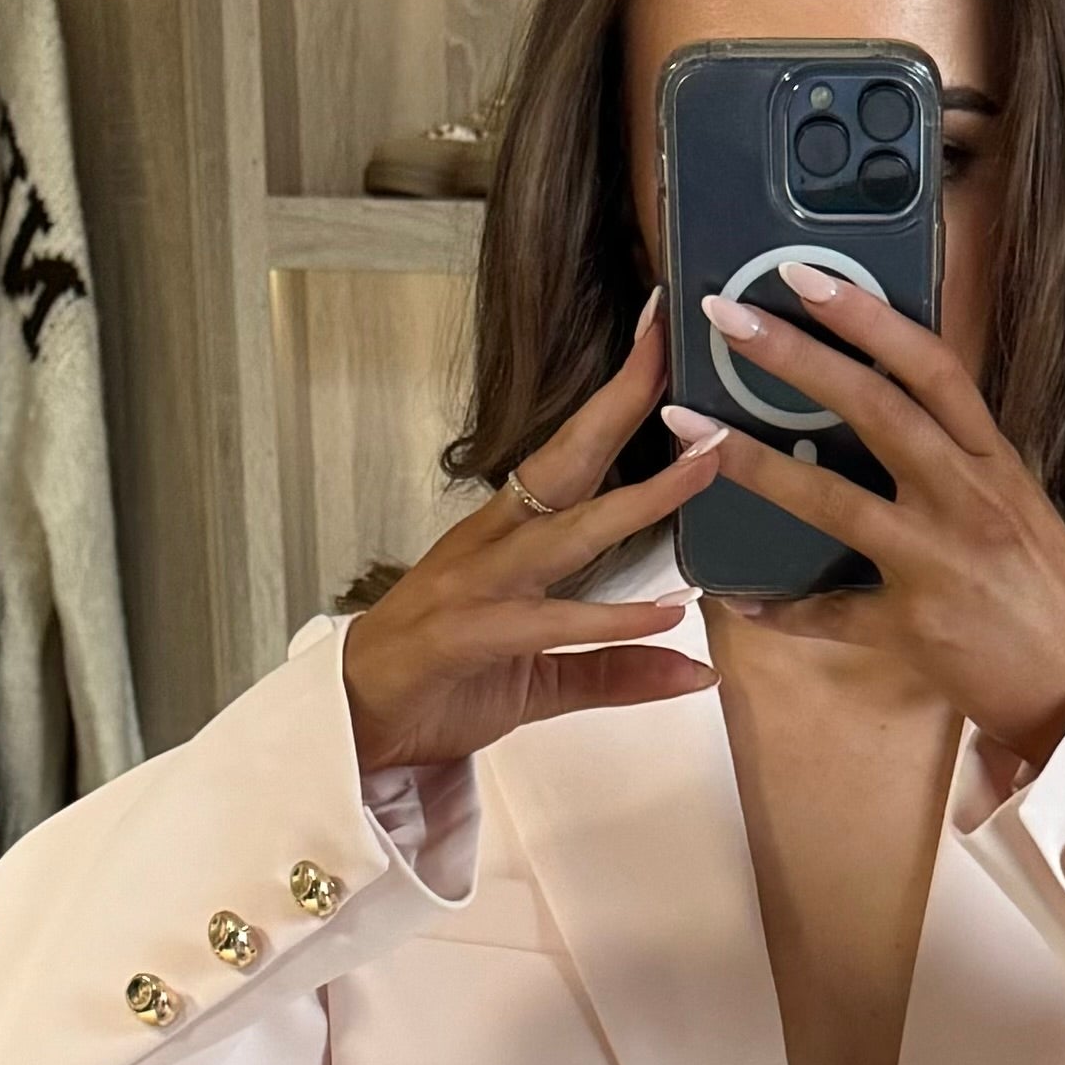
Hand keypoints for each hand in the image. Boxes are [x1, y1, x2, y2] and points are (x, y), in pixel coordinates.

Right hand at [339, 297, 719, 775]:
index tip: (661, 340)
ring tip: (706, 467)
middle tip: (674, 342)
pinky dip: (607, 620)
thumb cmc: (443, 684)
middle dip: (623, 400)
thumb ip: (618, 670)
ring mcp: (476, 585)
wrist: (358, 724)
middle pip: (568, 460)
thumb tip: (698, 672)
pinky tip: (664, 615)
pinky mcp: (466, 636)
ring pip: (569, 532)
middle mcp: (493, 544)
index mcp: (508, 535)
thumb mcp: (544, 679)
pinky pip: (548, 623)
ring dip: (642, 499)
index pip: (573, 454)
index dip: (617, 399)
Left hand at [668, 277, 1064, 765]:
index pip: (930, 366)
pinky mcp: (915, 629)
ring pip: (835, 503)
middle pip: (874, 409)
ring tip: (694, 433)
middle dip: (794, 358)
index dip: (866, 314)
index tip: (803, 274)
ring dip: (756, 464)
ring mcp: (938, 563)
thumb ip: (956, 456)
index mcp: (993, 460)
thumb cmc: (1042, 588)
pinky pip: (832, 615)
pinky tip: (737, 597)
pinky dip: (782, 609)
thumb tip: (885, 401)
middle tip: (727, 318)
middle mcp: (967, 499)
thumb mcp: (1013, 502)